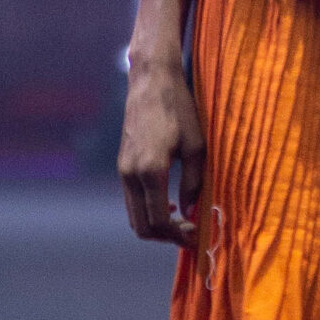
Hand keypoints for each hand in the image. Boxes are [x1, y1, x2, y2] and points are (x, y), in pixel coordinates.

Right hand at [118, 57, 205, 246]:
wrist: (151, 82)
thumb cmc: (180, 111)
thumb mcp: (197, 148)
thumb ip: (194, 184)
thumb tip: (190, 213)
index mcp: (151, 171)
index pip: (159, 222)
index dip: (178, 236)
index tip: (196, 237)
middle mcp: (131, 174)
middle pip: (141, 226)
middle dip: (166, 237)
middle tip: (190, 233)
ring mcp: (123, 170)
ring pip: (134, 215)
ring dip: (156, 225)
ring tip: (182, 221)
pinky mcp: (122, 164)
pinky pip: (132, 200)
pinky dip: (147, 210)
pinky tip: (168, 202)